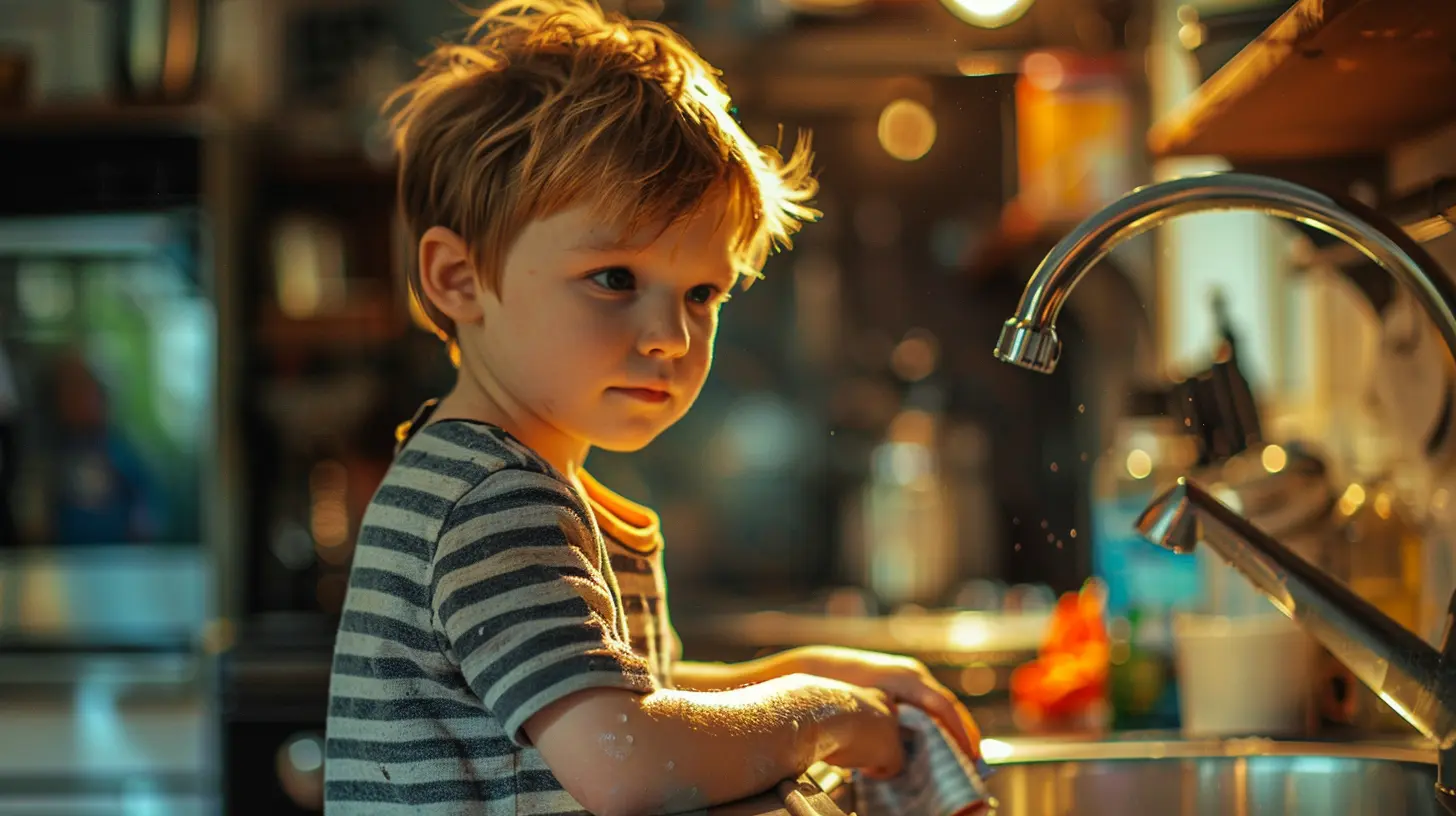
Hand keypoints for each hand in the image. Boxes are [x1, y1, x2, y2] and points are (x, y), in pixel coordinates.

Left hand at [786, 646, 982, 759]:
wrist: (820, 666)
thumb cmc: (840, 685)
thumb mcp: (868, 710)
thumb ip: (889, 732)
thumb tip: (902, 760)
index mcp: (908, 679)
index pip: (944, 706)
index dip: (960, 731)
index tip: (970, 754)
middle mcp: (914, 674)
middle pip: (948, 705)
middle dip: (965, 732)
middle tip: (974, 760)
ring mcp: (910, 675)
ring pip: (940, 704)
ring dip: (954, 727)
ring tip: (963, 753)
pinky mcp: (903, 682)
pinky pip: (928, 702)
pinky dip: (939, 721)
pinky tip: (940, 739)